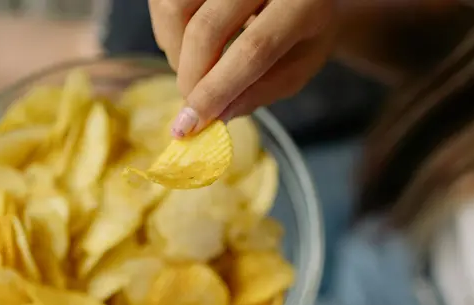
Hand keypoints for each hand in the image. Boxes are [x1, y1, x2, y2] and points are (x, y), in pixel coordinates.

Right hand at [148, 0, 339, 136]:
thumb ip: (262, 91)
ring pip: (174, 7)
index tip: (192, 124)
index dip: (218, 89)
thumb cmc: (304, 30)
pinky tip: (189, 43)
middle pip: (207, 29)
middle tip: (192, 105)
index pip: (254, 49)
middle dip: (191, 77)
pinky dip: (169, 30)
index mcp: (301, 3)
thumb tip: (217, 114)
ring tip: (196, 70)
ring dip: (174, 51)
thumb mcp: (299, 65)